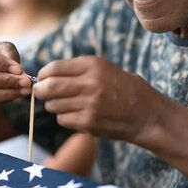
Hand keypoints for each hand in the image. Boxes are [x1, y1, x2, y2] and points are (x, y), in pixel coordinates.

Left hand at [33, 56, 167, 142]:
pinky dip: (65, 118)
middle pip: (49, 87)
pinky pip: (63, 120)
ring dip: (54, 105)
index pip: (54, 68)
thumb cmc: (124, 89)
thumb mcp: (104, 69)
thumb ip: (77, 70)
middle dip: (40, 90)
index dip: (43, 74)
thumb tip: (46, 75)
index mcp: (93, 65)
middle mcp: (90, 83)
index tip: (42, 78)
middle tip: (40, 92)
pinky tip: (77, 115)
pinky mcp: (89, 122)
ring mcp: (89, 104)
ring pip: (53, 105)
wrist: (147, 115)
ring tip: (66, 104)